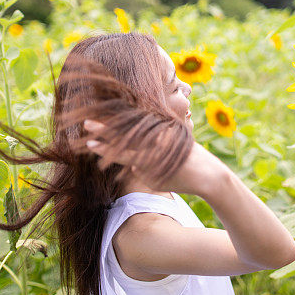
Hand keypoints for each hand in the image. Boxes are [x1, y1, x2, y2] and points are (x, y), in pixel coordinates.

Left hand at [83, 119, 228, 197]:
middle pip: (127, 132)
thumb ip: (146, 162)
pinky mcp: (156, 163)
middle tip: (86, 121)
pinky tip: (101, 155)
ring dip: (106, 142)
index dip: (115, 123)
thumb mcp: (166, 160)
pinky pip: (134, 163)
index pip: (132, 127)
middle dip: (106, 127)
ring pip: (126, 146)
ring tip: (89, 139)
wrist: (208, 176)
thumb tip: (131, 168)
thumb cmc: (187, 168)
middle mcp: (156, 139)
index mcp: (158, 134)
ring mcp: (155, 151)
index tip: (99, 117)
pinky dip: (117, 158)